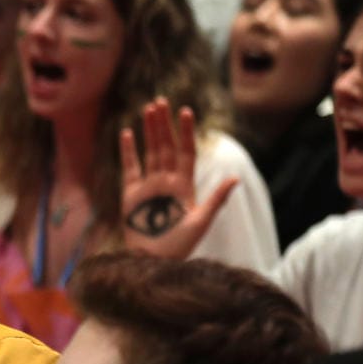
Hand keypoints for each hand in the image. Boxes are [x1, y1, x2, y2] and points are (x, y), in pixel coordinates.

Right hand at [120, 98, 237, 261]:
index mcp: (184, 186)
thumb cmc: (179, 246)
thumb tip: (235, 177)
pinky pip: (129, 168)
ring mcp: (148, 187)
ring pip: (149, 151)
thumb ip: (216, 199)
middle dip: (164, 124)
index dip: (186, 132)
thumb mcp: (201, 221)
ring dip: (149, 131)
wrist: (153, 262)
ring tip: (148, 109)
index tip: (186, 112)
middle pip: (166, 146)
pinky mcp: (131, 195)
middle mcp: (166, 182)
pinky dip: (128, 151)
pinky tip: (128, 133)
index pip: (186, 152)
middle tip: (161, 101)